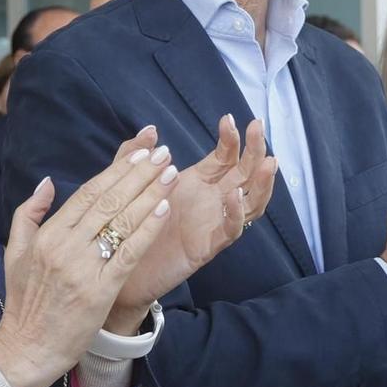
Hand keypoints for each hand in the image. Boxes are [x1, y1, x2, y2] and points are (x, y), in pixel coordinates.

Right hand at [0, 131, 178, 386]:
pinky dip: (147, 229)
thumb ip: (29, 214)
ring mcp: (83, 267)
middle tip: (164, 154)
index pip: (88, 193)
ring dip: (150, 194)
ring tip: (171, 174)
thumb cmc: (24, 302)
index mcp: (47, 234)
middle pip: (109, 201)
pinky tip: (164, 209)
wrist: (27, 348)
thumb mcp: (15, 252)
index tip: (139, 153)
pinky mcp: (100, 290)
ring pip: (122, 221)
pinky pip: (129, 252)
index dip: (116, 170)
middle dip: (140, 174)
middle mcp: (65, 246)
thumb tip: (47, 182)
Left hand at [113, 115, 277, 331]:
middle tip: (258, 126)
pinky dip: (235, 212)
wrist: (119, 268)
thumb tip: (151, 129)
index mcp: (198, 183)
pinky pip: (230, 230)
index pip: (225, 156)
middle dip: (255, 149)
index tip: (229, 118)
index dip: (231, 137)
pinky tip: (234, 195)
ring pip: (251, 202)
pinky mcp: (207, 246)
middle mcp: (212, 201)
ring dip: (261, 183)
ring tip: (267, 162)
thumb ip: (136, 157)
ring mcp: (213, 223)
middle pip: (245, 173)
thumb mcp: (131, 185)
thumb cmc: (129, 225)